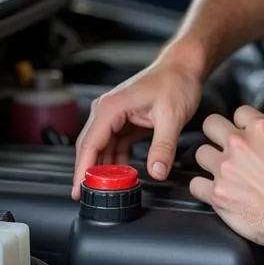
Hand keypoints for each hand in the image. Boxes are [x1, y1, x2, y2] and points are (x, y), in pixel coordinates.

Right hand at [72, 48, 203, 198]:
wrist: (184, 67)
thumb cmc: (176, 81)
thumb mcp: (172, 116)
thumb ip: (163, 147)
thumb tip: (157, 172)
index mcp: (111, 107)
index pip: (89, 144)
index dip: (82, 170)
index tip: (79, 189)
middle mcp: (107, 110)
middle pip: (90, 147)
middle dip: (88, 173)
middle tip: (89, 197)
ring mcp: (115, 116)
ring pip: (101, 148)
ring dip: (104, 169)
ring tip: (109, 191)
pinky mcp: (124, 121)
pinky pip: (114, 146)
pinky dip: (116, 161)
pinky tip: (122, 175)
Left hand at [189, 106, 263, 249]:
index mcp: (262, 129)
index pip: (240, 112)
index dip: (243, 122)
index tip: (245, 131)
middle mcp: (239, 145)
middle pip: (211, 124)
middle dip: (216, 133)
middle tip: (223, 143)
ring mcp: (225, 169)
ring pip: (200, 153)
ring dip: (209, 161)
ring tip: (220, 169)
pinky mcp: (217, 194)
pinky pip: (195, 185)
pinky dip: (203, 188)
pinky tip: (212, 190)